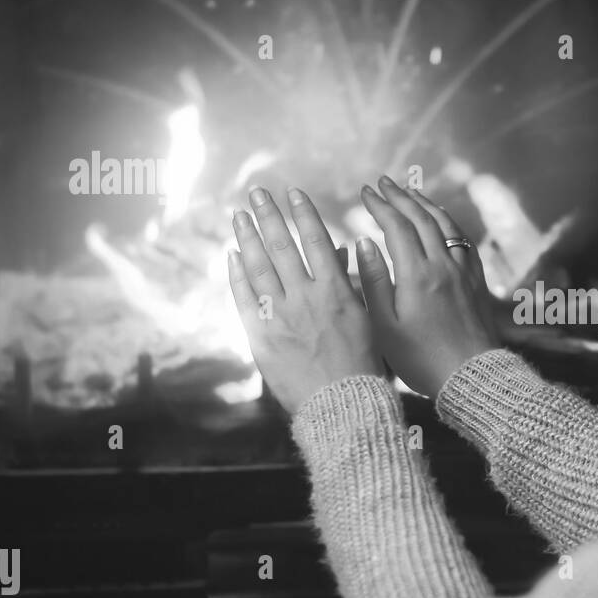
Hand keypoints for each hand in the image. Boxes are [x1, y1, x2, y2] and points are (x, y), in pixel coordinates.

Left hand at [228, 186, 381, 413]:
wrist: (342, 406)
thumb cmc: (362, 364)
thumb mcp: (366, 318)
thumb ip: (352, 281)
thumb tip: (344, 248)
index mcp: (337, 291)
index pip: (317, 240)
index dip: (303, 214)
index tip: (293, 193)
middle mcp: (306, 297)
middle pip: (282, 246)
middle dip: (269, 215)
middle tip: (257, 192)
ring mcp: (281, 316)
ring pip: (259, 266)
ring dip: (248, 237)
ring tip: (239, 214)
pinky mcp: (262, 337)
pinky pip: (244, 299)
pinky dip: (237, 275)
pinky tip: (231, 255)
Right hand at [356, 176, 499, 397]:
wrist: (472, 377)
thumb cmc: (422, 359)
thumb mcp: (386, 326)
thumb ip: (373, 282)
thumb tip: (363, 243)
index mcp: (417, 275)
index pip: (396, 226)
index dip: (379, 205)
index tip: (364, 192)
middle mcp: (443, 265)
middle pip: (421, 218)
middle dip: (399, 196)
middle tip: (382, 182)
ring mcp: (463, 271)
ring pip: (444, 225)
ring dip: (425, 204)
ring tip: (409, 192)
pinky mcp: (476, 281)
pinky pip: (462, 240)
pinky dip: (447, 222)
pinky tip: (441, 221)